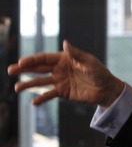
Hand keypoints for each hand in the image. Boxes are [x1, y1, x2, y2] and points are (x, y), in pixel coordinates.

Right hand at [7, 40, 124, 107]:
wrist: (106, 90)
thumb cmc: (100, 73)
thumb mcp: (90, 63)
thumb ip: (76, 55)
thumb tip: (65, 43)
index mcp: (65, 59)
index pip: (45, 58)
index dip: (32, 60)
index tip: (21, 63)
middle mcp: (59, 69)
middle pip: (38, 68)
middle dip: (24, 69)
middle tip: (10, 70)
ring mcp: (60, 81)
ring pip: (41, 82)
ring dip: (29, 84)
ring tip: (17, 88)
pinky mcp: (63, 92)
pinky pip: (50, 95)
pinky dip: (42, 98)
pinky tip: (33, 102)